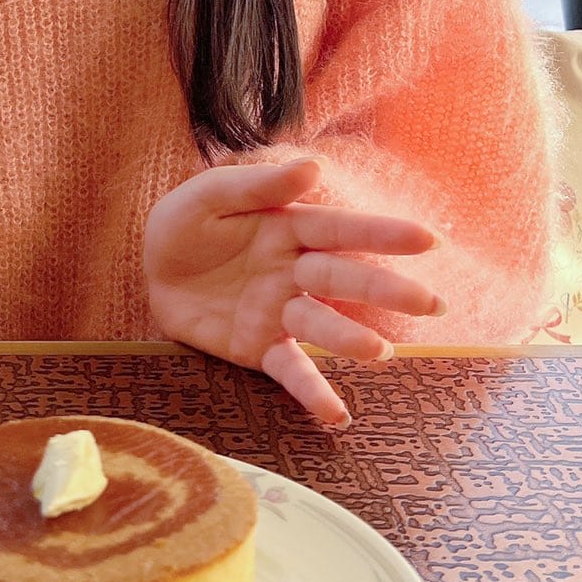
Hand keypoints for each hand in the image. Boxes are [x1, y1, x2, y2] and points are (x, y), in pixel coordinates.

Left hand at [144, 156, 443, 428]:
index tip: (428, 239)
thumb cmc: (186, 222)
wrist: (149, 266)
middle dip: (388, 290)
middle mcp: (295, 271)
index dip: (384, 234)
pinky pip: (291, 371)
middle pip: (345, 279)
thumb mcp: (211, 195)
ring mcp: (281, 312)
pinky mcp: (259, 348)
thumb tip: (313, 166)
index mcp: (289, 226)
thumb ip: (258, 185)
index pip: (342, 229)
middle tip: (432, 303)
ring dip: (351, 339)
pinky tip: (337, 415)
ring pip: (323, 326)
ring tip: (380, 352)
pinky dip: (313, 393)